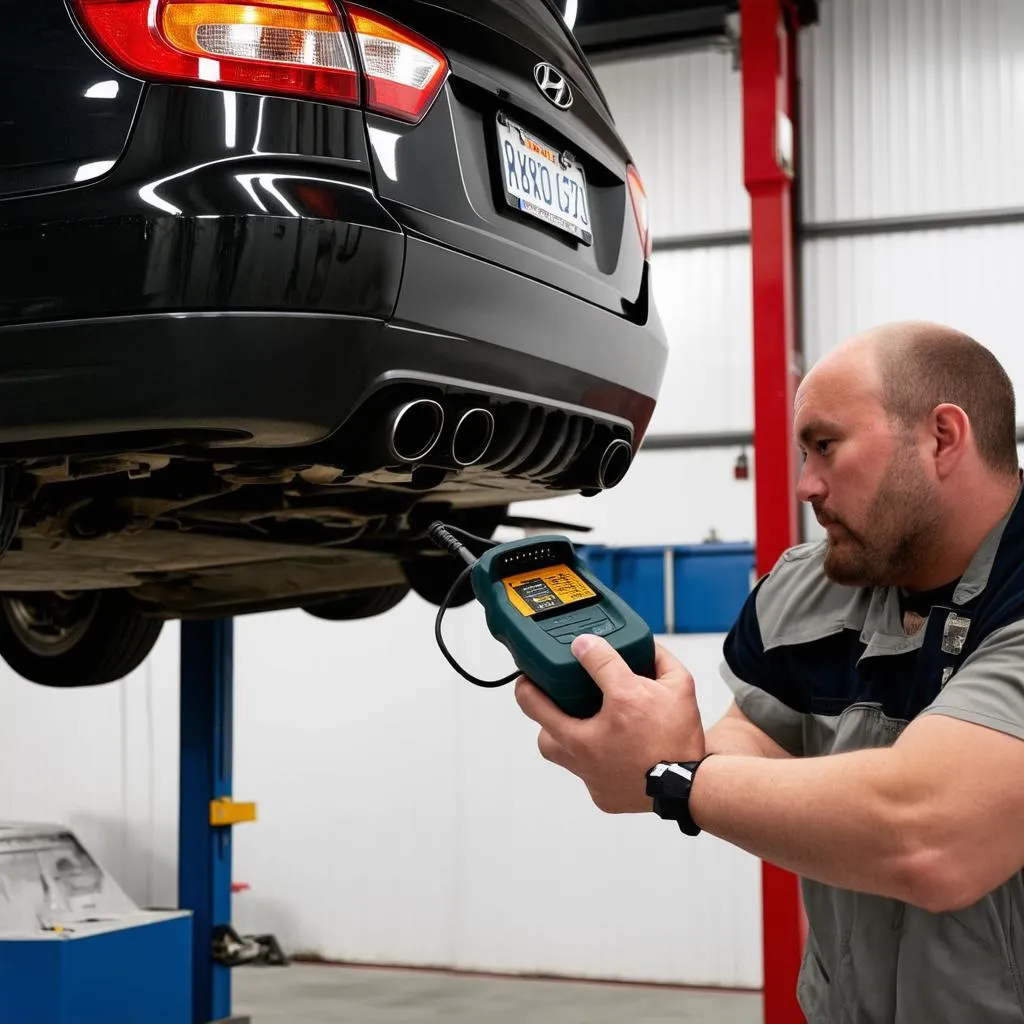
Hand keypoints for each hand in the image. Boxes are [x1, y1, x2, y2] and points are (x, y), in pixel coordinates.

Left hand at [514, 634, 704, 813]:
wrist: (691, 790)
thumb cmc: (680, 740)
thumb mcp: (677, 686)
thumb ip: (657, 658)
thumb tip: (642, 644)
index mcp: (621, 706)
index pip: (591, 660)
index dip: (581, 647)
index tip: (577, 647)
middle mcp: (594, 741)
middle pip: (538, 711)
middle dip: (533, 695)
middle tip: (538, 684)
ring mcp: (590, 772)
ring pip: (551, 747)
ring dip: (555, 732)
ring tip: (568, 719)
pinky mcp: (598, 794)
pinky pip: (581, 771)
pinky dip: (588, 759)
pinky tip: (603, 750)